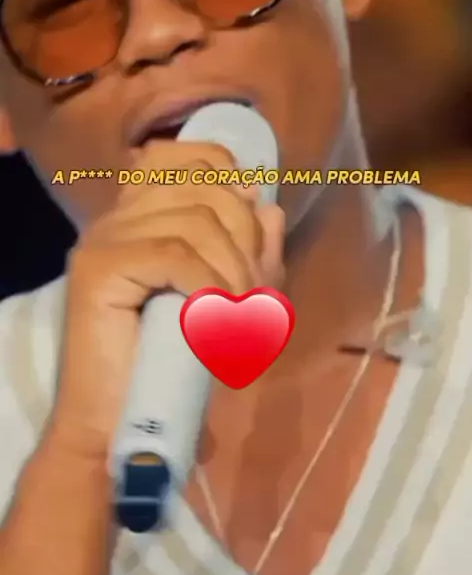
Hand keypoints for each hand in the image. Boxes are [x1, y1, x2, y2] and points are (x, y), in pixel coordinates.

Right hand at [50, 141, 284, 459]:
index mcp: (141, 212)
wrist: (122, 420)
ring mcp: (105, 237)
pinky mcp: (98, 267)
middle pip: (202, 189)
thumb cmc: (174, 361)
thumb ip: (252, 253)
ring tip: (237, 314)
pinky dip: (207, 283)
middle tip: (253, 293)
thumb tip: (269, 207)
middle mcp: (118, 214)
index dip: (223, 168)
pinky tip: (213, 314)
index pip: (181, 154)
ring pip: (193, 222)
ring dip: (232, 269)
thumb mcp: (231, 300)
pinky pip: (173, 253)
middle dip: (245, 238)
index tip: (251, 208)